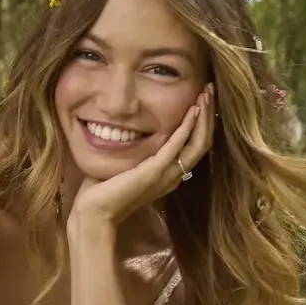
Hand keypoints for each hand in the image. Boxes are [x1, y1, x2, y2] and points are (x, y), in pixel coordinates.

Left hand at [66, 89, 214, 236]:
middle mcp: (173, 176)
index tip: (203, 100)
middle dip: (208, 116)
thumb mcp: (127, 165)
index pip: (196, 147)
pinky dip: (186, 128)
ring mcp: (165, 176)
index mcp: (169, 175)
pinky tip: (192, 111)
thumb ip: (137, 150)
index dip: (203, 123)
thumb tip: (131, 129)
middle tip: (210, 91)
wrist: (95, 213)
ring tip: (206, 95)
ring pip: (197, 145)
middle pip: (203, 144)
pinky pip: (176, 148)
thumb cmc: (104, 192)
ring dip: (203, 118)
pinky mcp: (153, 173)